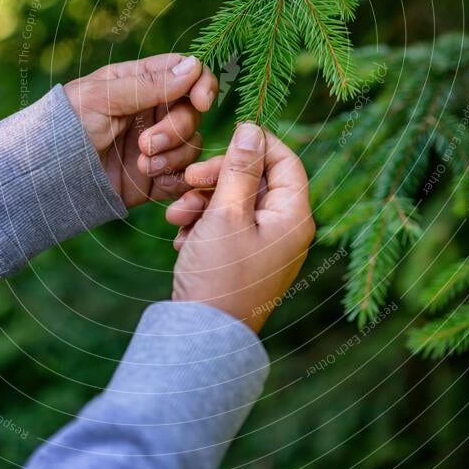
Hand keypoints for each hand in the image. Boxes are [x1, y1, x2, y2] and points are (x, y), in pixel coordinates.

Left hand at [64, 54, 217, 207]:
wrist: (46, 178)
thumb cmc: (63, 127)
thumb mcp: (100, 98)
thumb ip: (147, 84)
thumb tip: (193, 67)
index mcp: (138, 83)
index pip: (185, 72)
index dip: (201, 84)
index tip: (201, 101)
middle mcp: (151, 112)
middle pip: (191, 113)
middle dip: (175, 130)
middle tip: (144, 145)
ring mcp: (155, 145)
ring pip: (191, 144)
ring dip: (173, 156)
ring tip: (143, 165)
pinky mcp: (155, 177)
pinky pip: (184, 176)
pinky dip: (176, 178)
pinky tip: (154, 180)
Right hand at [165, 123, 314, 331]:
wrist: (201, 338)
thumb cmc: (218, 275)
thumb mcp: (226, 212)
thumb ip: (239, 168)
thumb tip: (252, 129)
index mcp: (293, 217)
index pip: (285, 161)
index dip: (255, 145)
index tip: (222, 141)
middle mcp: (285, 231)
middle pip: (256, 181)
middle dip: (216, 177)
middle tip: (187, 180)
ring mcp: (265, 247)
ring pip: (234, 203)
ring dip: (202, 202)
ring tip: (175, 216)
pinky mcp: (243, 261)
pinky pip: (226, 228)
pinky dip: (202, 225)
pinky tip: (182, 239)